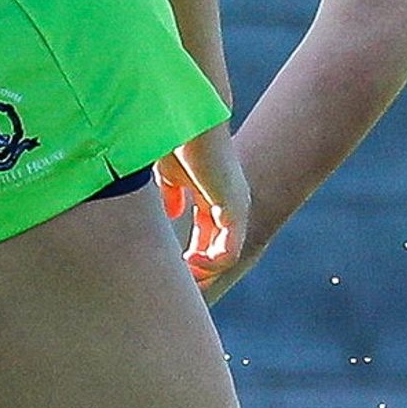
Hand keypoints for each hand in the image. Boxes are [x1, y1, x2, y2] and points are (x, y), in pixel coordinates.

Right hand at [158, 122, 251, 287]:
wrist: (189, 123)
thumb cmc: (178, 143)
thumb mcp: (171, 175)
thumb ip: (173, 193)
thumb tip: (173, 211)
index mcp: (214, 198)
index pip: (208, 238)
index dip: (190, 257)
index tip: (171, 268)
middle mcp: (230, 206)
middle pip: (218, 251)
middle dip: (198, 272)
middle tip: (177, 284)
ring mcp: (235, 209)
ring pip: (224, 256)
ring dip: (203, 273)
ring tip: (183, 277)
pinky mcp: (234, 210)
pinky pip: (227, 252)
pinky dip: (210, 264)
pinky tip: (189, 261)